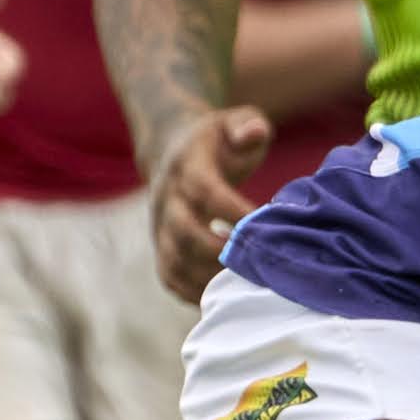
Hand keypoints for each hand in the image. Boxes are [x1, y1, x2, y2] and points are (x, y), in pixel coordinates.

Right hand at [147, 104, 277, 299]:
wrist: (172, 148)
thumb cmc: (218, 139)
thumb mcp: (235, 120)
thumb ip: (247, 124)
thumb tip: (253, 134)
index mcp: (187, 165)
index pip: (204, 190)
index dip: (230, 210)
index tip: (259, 225)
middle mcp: (167, 198)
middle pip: (184, 231)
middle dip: (219, 252)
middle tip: (256, 265)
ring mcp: (160, 225)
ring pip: (174, 259)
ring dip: (208, 277)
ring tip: (245, 286)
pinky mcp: (161, 246)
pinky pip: (170, 276)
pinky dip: (193, 292)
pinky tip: (225, 299)